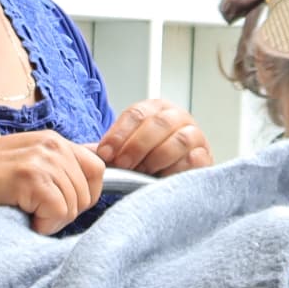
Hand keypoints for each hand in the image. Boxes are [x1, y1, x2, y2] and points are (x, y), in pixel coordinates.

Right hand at [0, 132, 105, 233]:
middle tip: (32, 211)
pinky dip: (42, 224)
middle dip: (64, 211)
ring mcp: (41, 159)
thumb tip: (96, 167)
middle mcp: (51, 144)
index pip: (97, 168)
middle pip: (88, 192)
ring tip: (22, 211)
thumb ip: (58, 165)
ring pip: (74, 206)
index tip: (57, 204)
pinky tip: (19, 215)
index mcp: (52, 139)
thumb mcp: (25, 162)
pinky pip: (59, 213)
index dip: (83, 194)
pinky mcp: (31, 178)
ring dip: (50, 220)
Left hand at [93, 99, 210, 176]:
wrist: (177, 174)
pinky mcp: (205, 157)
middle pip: (158, 123)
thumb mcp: (127, 149)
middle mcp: (177, 117)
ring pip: (178, 139)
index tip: (105, 154)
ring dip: (156, 157)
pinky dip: (176, 169)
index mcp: (155, 109)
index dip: (118, 134)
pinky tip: (161, 178)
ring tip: (142, 172)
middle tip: (123, 164)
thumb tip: (83, 153)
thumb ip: (108, 149)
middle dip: (136, 145)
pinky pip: (193, 160)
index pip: (136, 113)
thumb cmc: (149, 158)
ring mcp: (195, 135)